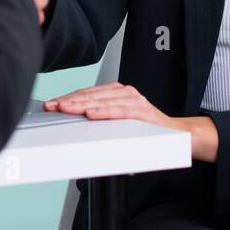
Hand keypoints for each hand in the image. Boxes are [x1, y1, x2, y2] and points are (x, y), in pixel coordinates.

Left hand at [45, 84, 216, 159]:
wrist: (178, 136)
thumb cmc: (146, 132)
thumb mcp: (119, 125)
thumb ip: (101, 122)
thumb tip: (74, 130)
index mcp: (116, 93)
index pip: (87, 93)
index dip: (68, 98)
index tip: (51, 105)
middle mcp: (125, 93)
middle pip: (91, 95)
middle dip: (69, 101)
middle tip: (52, 107)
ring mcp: (135, 100)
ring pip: (103, 100)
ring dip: (82, 104)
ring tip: (66, 109)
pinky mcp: (143, 111)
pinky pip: (120, 111)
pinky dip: (105, 112)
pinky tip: (91, 115)